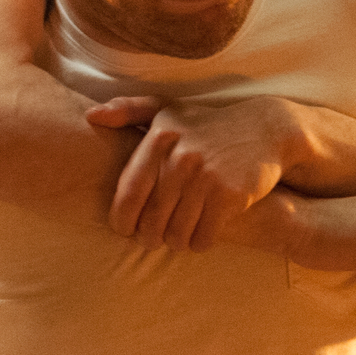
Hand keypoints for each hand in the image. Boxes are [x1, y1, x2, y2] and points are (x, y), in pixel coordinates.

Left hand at [86, 97, 291, 250]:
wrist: (265, 129)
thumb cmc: (206, 125)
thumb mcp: (168, 111)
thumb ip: (128, 111)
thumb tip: (90, 117)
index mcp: (160, 137)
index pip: (129, 193)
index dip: (122, 220)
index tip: (124, 230)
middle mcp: (181, 156)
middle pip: (151, 219)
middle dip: (149, 237)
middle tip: (152, 240)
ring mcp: (207, 176)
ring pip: (177, 232)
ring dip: (175, 242)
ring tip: (176, 238)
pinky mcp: (230, 195)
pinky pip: (203, 237)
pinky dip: (199, 243)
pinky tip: (200, 237)